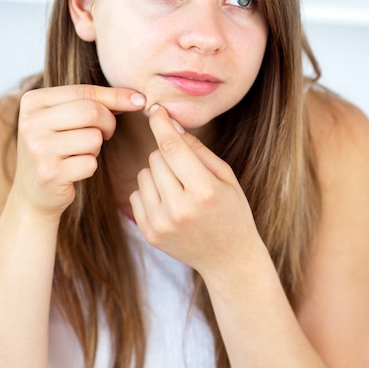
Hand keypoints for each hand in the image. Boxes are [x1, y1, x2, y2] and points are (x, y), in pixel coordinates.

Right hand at [13, 85, 145, 219]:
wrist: (33, 191)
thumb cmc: (57, 147)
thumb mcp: (66, 117)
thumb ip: (96, 102)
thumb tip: (138, 98)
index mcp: (33, 101)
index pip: (84, 91)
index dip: (116, 96)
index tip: (140, 100)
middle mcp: (31, 123)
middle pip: (91, 112)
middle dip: (108, 123)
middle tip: (106, 133)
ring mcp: (38, 149)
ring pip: (94, 138)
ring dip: (96, 147)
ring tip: (80, 152)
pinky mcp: (49, 174)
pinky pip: (90, 163)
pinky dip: (90, 166)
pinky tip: (74, 169)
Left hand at [129, 104, 260, 278]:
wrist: (229, 258)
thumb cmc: (232, 210)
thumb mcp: (226, 176)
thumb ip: (198, 150)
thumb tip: (171, 126)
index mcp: (204, 191)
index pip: (172, 148)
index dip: (161, 124)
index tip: (156, 109)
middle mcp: (180, 209)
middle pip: (156, 158)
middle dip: (168, 155)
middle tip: (186, 170)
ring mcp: (162, 224)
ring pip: (143, 174)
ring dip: (158, 173)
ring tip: (179, 189)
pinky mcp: (150, 234)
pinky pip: (136, 194)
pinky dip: (150, 192)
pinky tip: (170, 204)